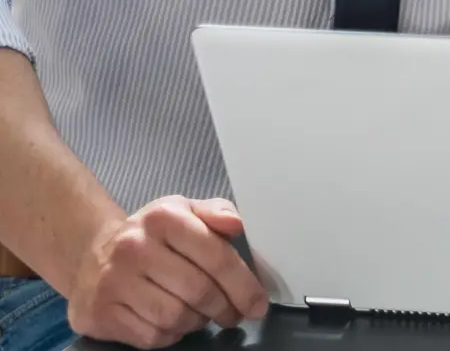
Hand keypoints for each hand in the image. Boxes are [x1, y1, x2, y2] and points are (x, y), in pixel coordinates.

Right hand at [66, 196, 268, 348]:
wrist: (92, 255)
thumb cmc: (153, 236)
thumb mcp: (184, 212)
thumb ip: (217, 212)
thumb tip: (238, 224)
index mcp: (163, 219)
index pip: (215, 256)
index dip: (243, 285)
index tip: (258, 304)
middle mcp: (134, 248)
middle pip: (198, 291)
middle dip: (224, 308)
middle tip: (233, 314)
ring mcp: (113, 282)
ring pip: (176, 317)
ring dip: (198, 322)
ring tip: (202, 314)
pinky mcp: (101, 313)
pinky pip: (152, 337)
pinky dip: (171, 335)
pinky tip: (173, 322)